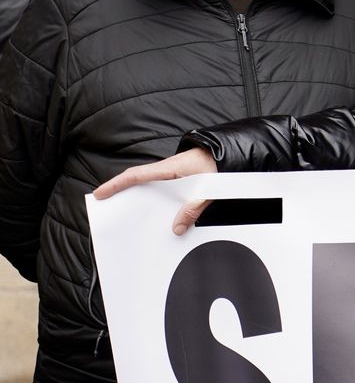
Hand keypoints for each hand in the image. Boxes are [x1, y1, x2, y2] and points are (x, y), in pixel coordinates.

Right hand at [94, 148, 217, 234]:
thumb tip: (177, 229)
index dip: (115, 184)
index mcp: (168, 168)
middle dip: (118, 192)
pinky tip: (151, 211)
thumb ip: (193, 209)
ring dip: (135, 196)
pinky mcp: (176, 178)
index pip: (135, 175)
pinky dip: (150, 197)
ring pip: (147, 185)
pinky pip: (158, 187)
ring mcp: (170, 173)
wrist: (227, 154)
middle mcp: (165, 170)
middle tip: (104, 206)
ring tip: (124, 212)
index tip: (99, 193)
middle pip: (136, 181)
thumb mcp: (207, 190)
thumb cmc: (216, 166)